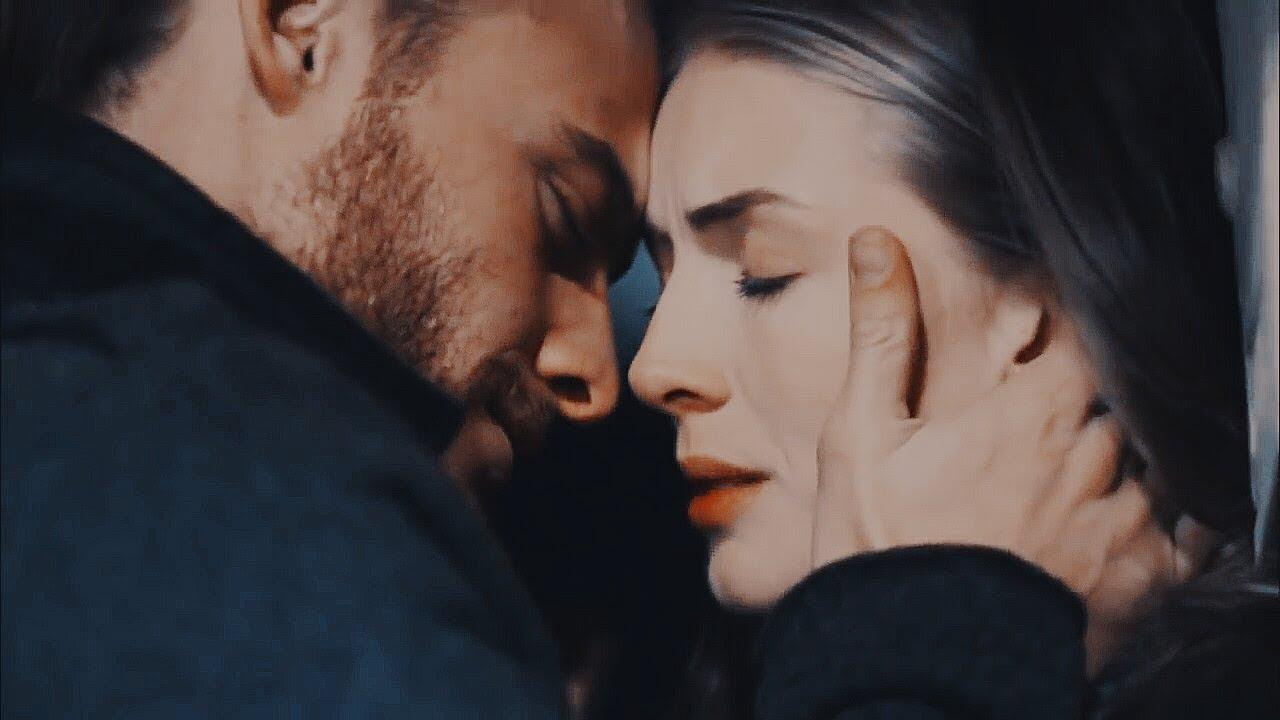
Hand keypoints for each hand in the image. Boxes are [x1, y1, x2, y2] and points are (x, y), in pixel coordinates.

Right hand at [810, 226, 1202, 605]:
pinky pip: (1191, 532)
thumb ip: (881, 333)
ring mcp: (1118, 520)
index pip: (1088, 337)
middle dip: (1100, 389)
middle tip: (1066, 397)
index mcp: (1029, 413)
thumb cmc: (880, 540)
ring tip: (1092, 455)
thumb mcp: (862, 430)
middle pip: (1123, 396)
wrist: (910, 654)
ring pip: (1156, 456)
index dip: (1076, 329)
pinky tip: (1152, 507)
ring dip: (1132, 446)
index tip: (1053, 333)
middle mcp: (1089, 457)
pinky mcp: (1136, 578)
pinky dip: (1186, 512)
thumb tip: (875, 240)